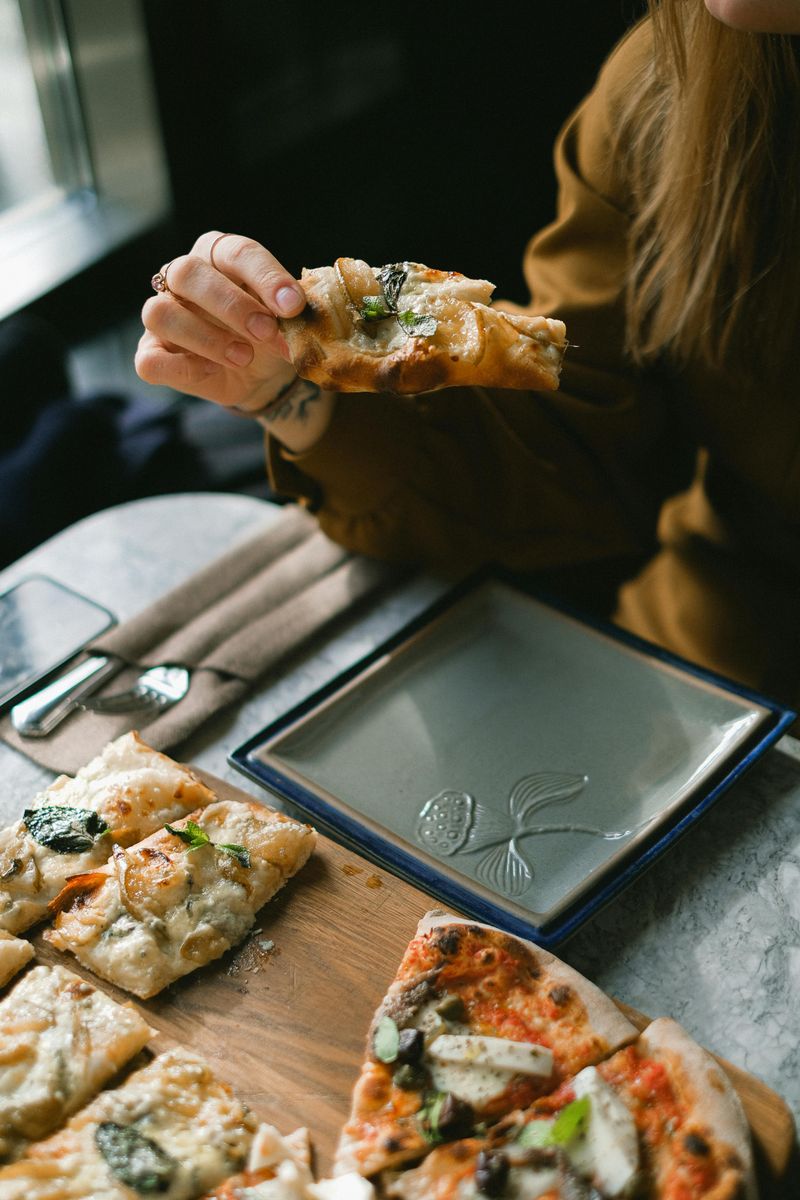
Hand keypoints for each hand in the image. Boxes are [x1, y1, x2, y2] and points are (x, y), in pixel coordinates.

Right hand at [135, 231, 305, 413]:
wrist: (259, 374)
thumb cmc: (268, 332)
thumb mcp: (285, 320)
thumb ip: (289, 312)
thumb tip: (300, 315)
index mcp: (218, 254)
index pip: (236, 252)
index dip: (266, 277)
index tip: (293, 305)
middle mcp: (182, 277)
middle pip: (188, 272)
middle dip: (232, 304)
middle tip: (266, 331)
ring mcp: (161, 314)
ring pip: (160, 313)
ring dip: (207, 337)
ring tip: (244, 357)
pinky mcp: (152, 353)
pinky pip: (150, 360)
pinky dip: (182, 368)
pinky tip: (211, 371)